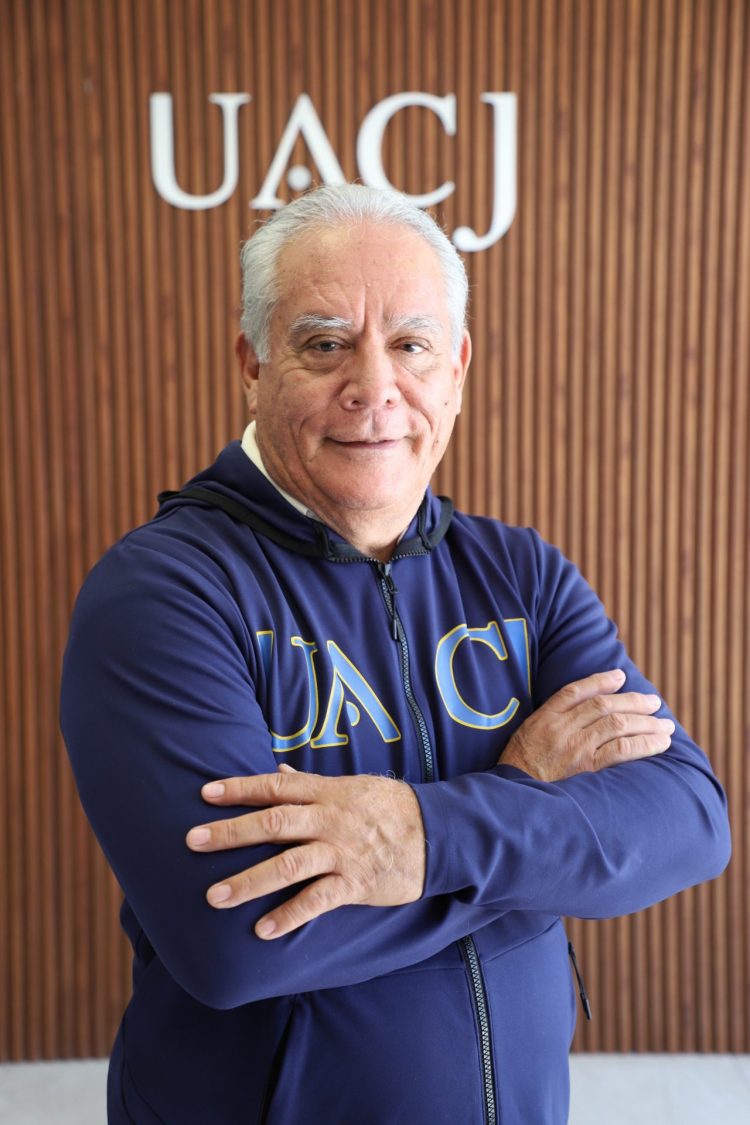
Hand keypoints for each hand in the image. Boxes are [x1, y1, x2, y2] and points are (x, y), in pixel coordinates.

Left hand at [186, 766, 425, 938]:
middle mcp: (330, 819)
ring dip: (250, 880)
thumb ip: (311, 784)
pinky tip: (264, 930)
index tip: (205, 794)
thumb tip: (278, 772)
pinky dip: (291, 915)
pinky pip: (318, 900)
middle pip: (274, 822)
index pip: (276, 787)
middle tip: (193, 841)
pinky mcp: (356, 883)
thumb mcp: (352, 786)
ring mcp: (342, 851)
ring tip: (216, 897)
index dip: (240, 789)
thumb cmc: (390, 807)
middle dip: (232, 832)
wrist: (439, 833)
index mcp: (327, 793)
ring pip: (289, 864)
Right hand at [500, 669, 674, 781]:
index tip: (620, 676)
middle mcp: (562, 728)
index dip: (600, 680)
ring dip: (646, 723)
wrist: (514, 795)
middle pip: (604, 706)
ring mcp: (575, 747)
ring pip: (617, 725)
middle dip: (634, 702)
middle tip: (655, 703)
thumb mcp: (526, 735)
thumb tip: (582, 712)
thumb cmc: (520, 768)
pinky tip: (658, 744)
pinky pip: (621, 751)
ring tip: (665, 726)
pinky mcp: (586, 768)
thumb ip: (550, 721)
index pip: (576, 690)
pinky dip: (643, 744)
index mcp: (545, 717)